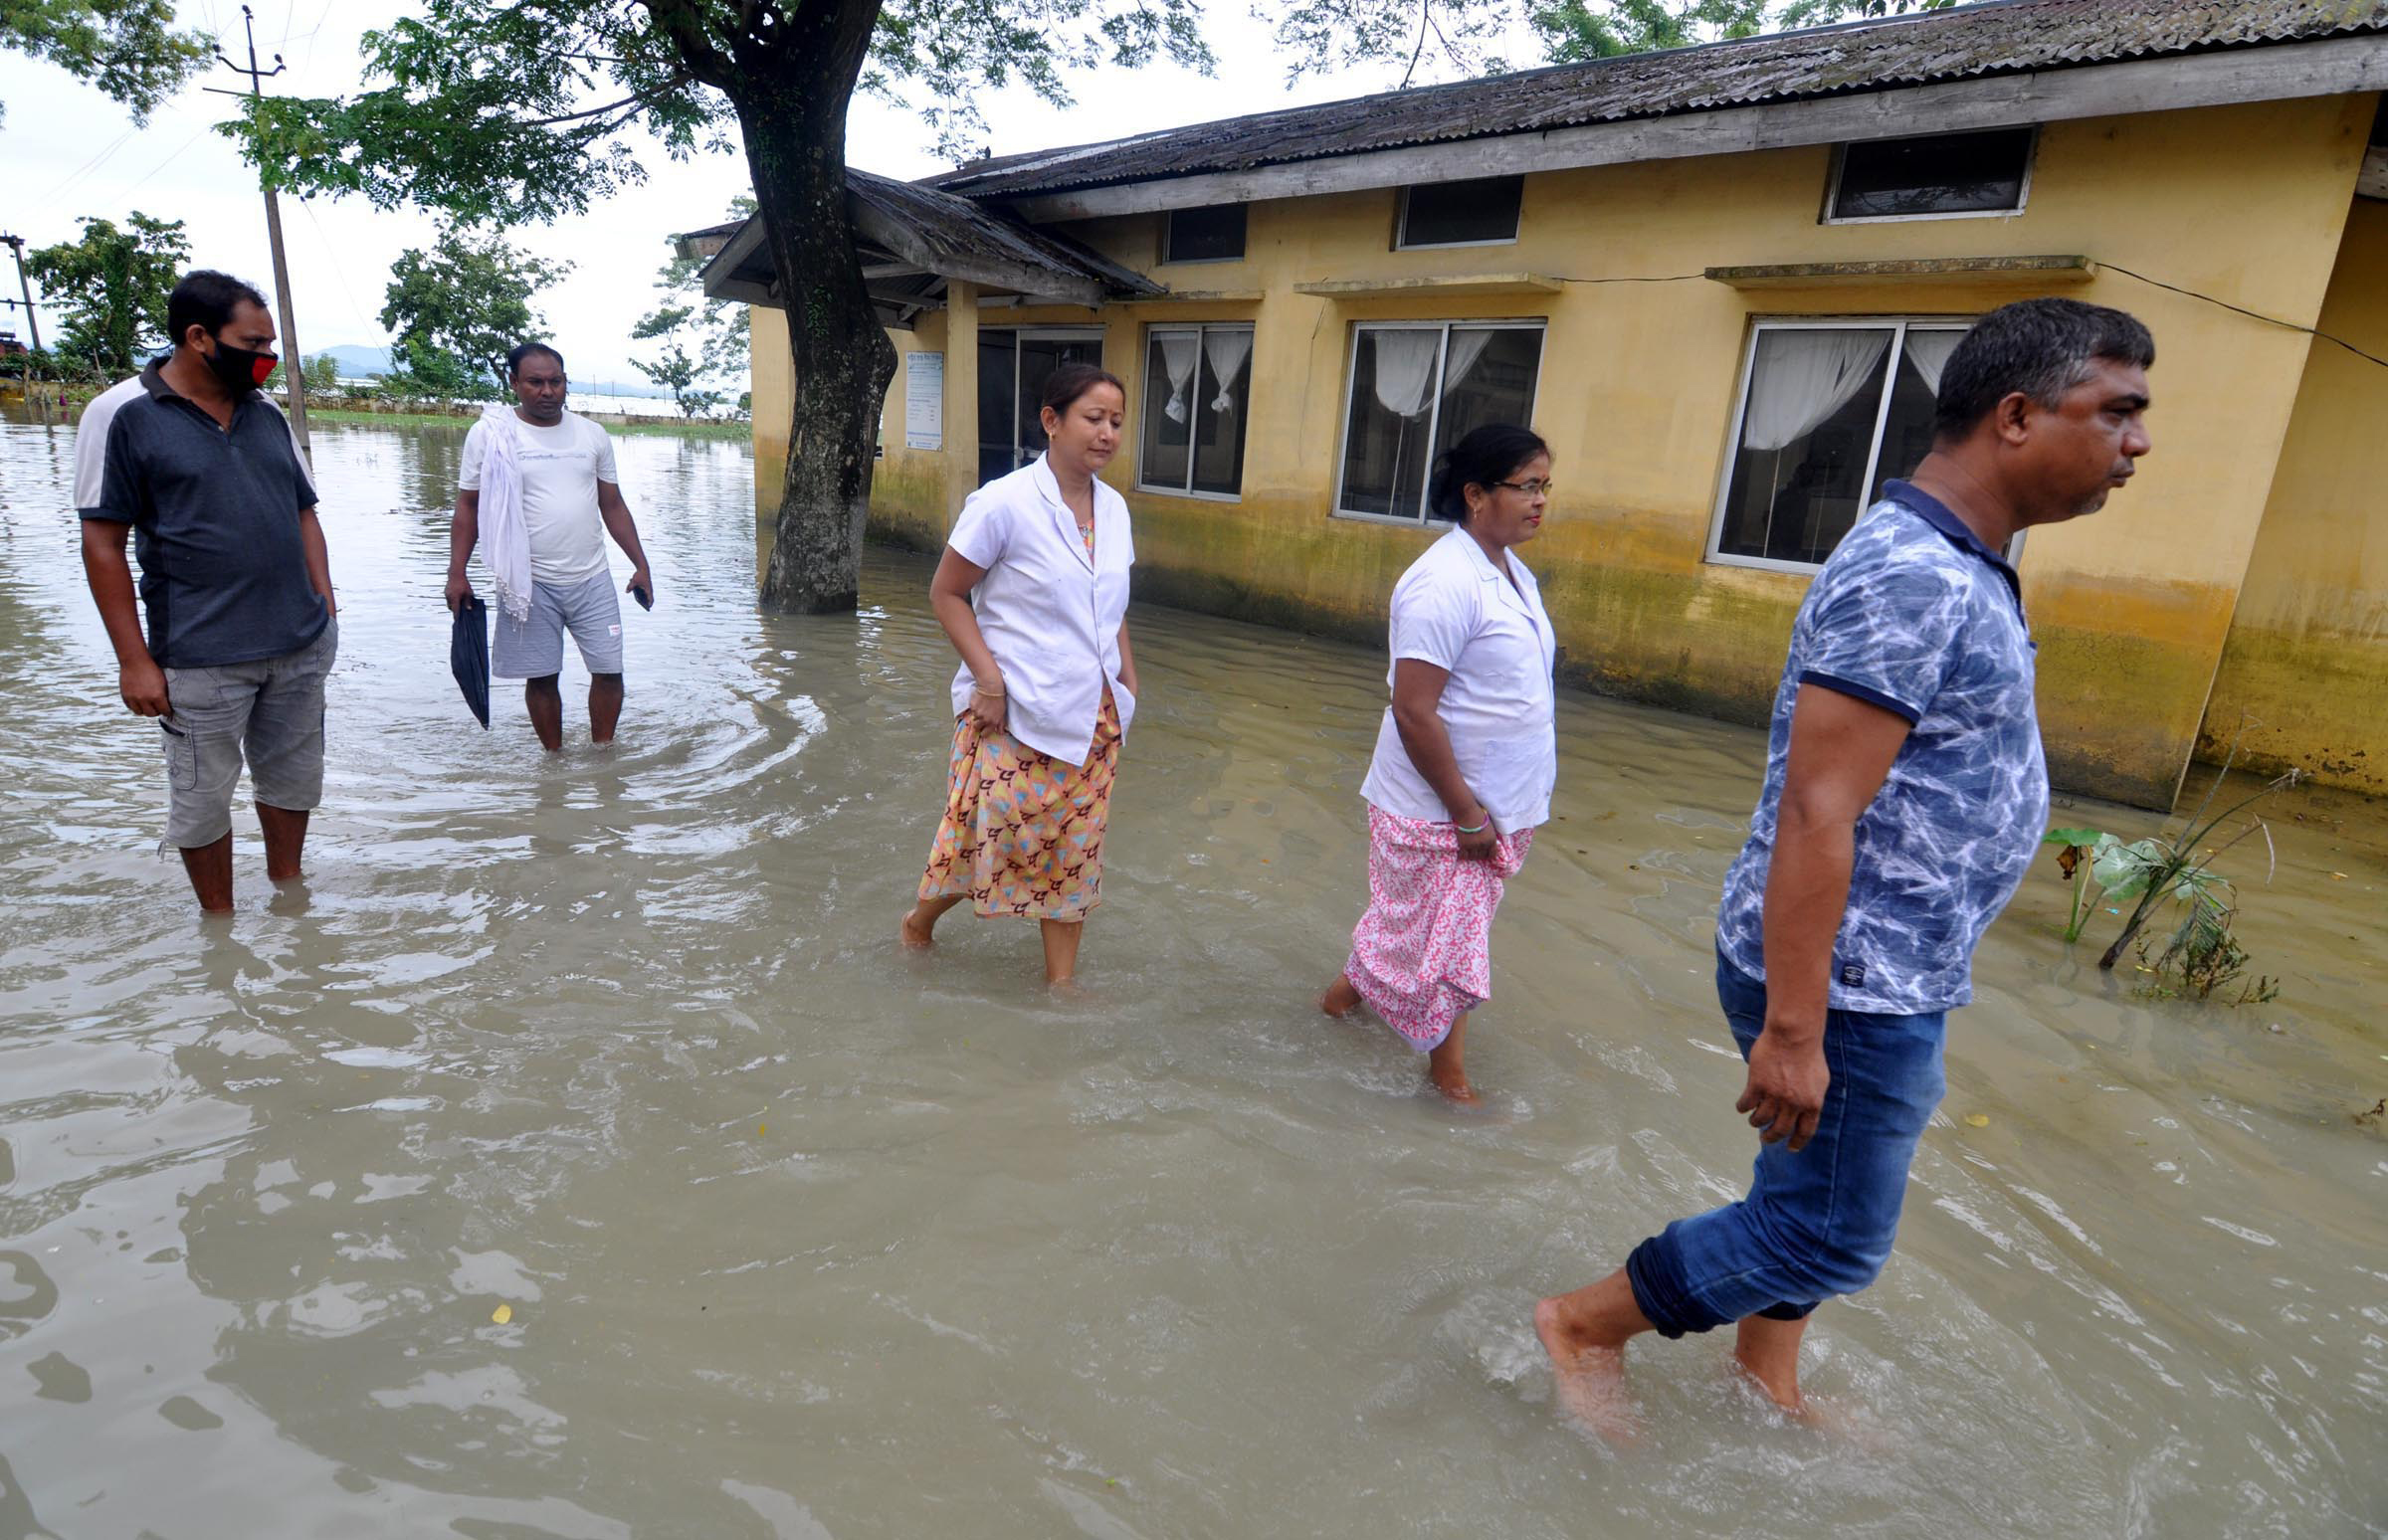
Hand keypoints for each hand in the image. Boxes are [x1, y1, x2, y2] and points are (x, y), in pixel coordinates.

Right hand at [119, 656, 170, 717]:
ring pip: (140, 712)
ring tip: (147, 706)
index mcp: (157, 696)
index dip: (167, 712)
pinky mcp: (125, 696)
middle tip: (158, 709)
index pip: (164, 711)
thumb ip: (164, 695)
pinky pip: (130, 707)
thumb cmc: (151, 670)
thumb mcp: (163, 682)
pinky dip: (135, 706)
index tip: (168, 712)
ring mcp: (133, 698)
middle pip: (151, 714)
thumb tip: (167, 704)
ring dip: (144, 710)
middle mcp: (144, 699)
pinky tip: (139, 702)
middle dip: (156, 712)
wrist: (135, 661)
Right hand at [445, 570, 473, 612]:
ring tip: (460, 602)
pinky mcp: (446, 591)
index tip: (457, 621)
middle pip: (451, 607)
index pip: (455, 610)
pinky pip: (449, 597)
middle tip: (461, 610)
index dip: (456, 616)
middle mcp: (449, 597)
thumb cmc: (463, 583)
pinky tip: (457, 596)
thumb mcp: (468, 593)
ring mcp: (446, 594)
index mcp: (454, 599)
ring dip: (454, 604)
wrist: (455, 573)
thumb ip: (468, 602)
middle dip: (455, 609)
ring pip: (449, 602)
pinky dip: (452, 599)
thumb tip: (468, 609)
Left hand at [626, 568, 653, 606]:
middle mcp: (649, 589)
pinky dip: (641, 594)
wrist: (643, 568)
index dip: (650, 603)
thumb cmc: (639, 575)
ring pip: (646, 595)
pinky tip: (637, 595)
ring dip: (643, 598)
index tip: (648, 607)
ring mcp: (647, 588)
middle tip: (644, 606)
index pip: (651, 598)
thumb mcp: (633, 581)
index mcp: (648, 589)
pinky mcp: (645, 586)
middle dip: (645, 601)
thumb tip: (626, 592)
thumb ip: (630, 587)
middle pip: (648, 598)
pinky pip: (644, 592)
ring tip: (640, 601)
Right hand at [966, 684, 1007, 733]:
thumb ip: (1001, 724)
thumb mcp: (1003, 713)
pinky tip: (979, 702)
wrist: (992, 688)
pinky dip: (974, 707)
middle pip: (976, 727)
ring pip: (974, 718)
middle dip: (977, 725)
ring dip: (977, 715)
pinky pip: (972, 710)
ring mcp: (977, 713)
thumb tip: (1000, 732)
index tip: (983, 730)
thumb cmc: (999, 699)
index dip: (983, 732)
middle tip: (980, 719)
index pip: (985, 734)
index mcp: (993, 722)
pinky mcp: (972, 707)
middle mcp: (984, 719)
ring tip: (982, 707)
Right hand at [1454, 806, 1497, 861]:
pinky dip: (1462, 855)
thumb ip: (1489, 837)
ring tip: (1467, 851)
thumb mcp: (1489, 828)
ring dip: (1470, 855)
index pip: (1492, 855)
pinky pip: (1463, 855)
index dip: (1488, 855)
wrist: (1468, 813)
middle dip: (1478, 854)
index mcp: (1492, 840)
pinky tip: (1461, 852)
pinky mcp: (1464, 845)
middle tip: (1474, 851)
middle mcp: (1484, 844)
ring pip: (1472, 857)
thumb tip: (1487, 845)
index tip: (1484, 854)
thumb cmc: (1479, 817)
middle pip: (1481, 856)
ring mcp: (1474, 845)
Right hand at [1736, 1022, 1828, 1150]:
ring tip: (1754, 1120)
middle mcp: (1793, 1104)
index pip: (1805, 1132)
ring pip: (1761, 1119)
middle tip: (1765, 1138)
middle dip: (1771, 1137)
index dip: (1796, 1142)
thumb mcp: (1821, 1080)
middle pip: (1780, 1130)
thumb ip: (1812, 1098)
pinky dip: (1743, 1108)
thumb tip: (1807, 1110)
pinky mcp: (1757, 1085)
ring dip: (1756, 1122)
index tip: (1790, 1148)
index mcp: (1812, 1104)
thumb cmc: (1809, 1054)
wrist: (1794, 1036)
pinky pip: (1746, 1104)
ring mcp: (1774, 1096)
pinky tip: (1742, 1107)